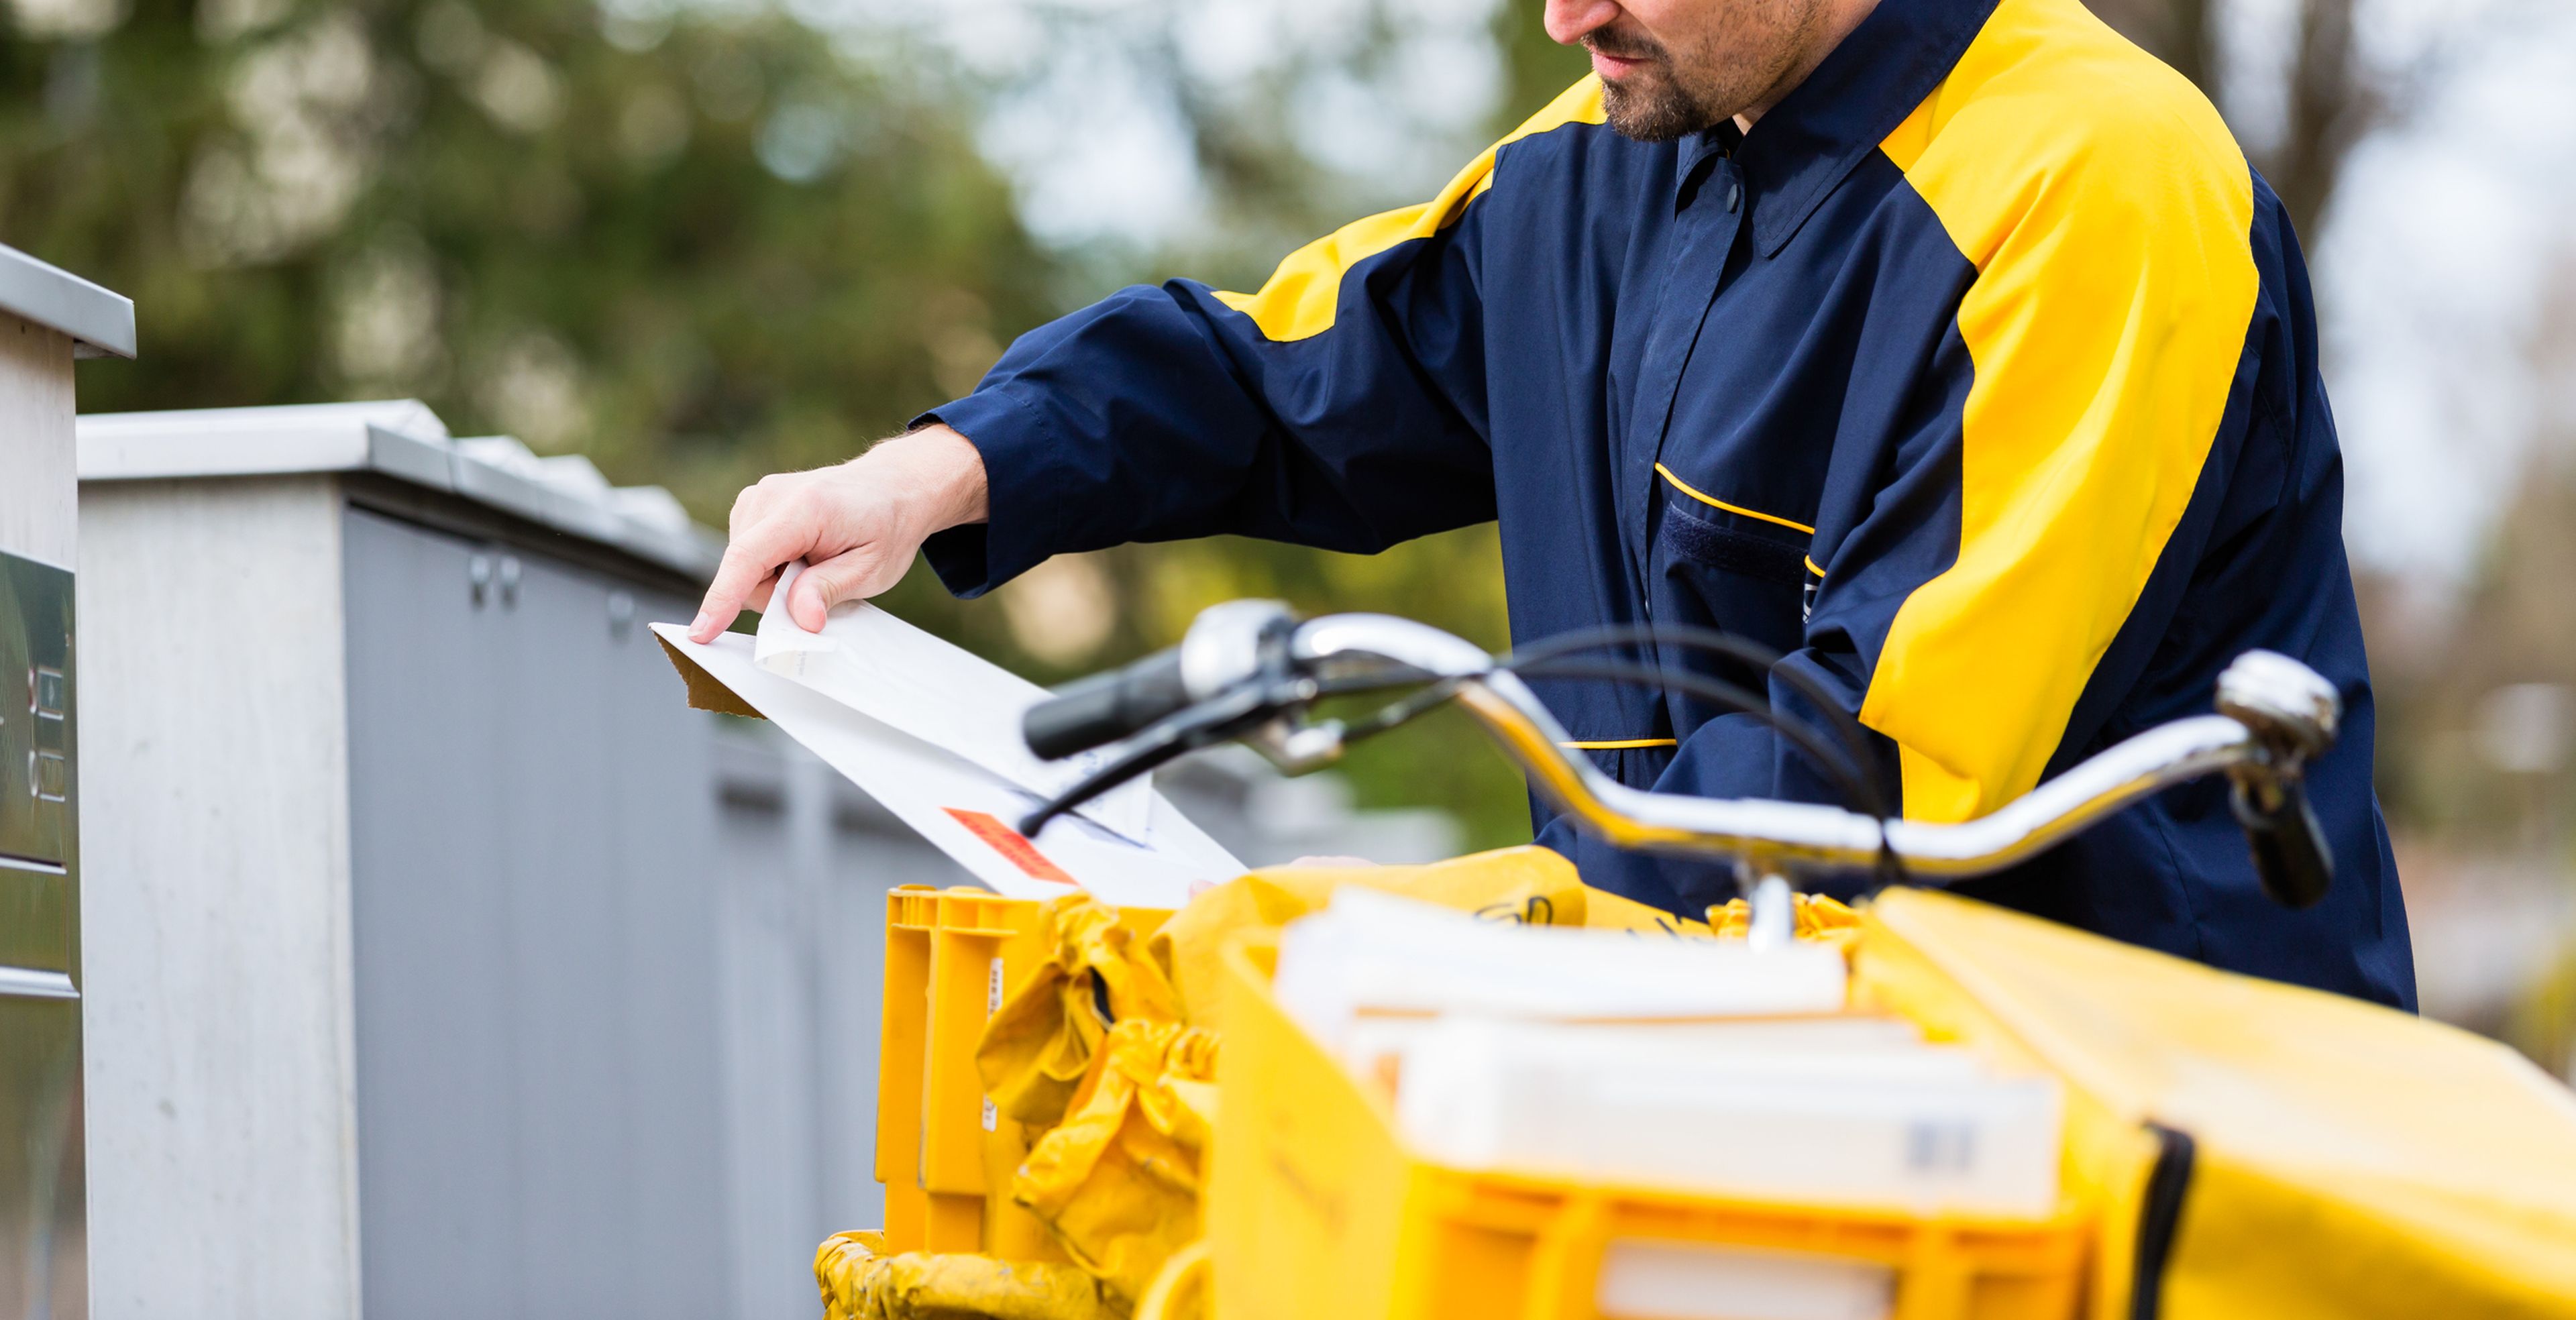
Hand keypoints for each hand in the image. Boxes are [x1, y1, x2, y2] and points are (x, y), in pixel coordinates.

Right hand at [688, 425, 988, 641]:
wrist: (892, 486)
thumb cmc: (885, 525)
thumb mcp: (872, 568)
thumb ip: (829, 591)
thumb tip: (799, 620)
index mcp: (804, 508)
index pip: (748, 558)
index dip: (723, 599)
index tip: (702, 633)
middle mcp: (771, 495)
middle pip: (743, 571)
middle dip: (775, 595)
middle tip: (821, 583)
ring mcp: (758, 496)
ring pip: (743, 567)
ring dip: (775, 580)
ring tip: (816, 563)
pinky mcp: (753, 504)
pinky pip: (747, 555)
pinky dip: (771, 567)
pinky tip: (802, 555)